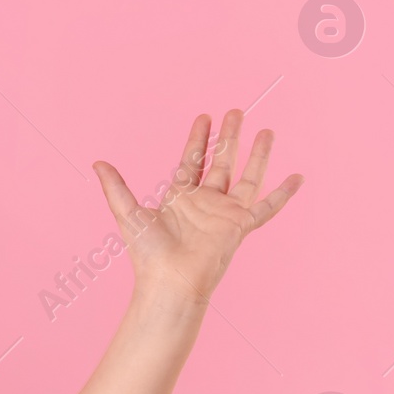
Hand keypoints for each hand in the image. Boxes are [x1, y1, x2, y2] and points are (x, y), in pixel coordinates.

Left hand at [91, 109, 303, 304]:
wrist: (169, 282)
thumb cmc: (148, 255)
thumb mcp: (128, 213)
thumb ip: (115, 187)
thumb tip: (96, 163)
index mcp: (180, 197)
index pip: (193, 160)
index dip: (199, 138)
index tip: (205, 117)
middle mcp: (205, 202)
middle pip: (222, 161)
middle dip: (229, 136)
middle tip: (236, 111)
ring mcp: (225, 213)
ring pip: (247, 176)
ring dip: (257, 154)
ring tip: (267, 131)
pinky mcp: (240, 226)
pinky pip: (267, 207)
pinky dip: (283, 194)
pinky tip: (297, 177)